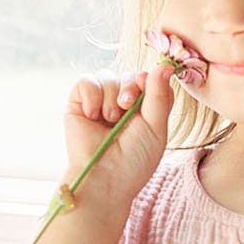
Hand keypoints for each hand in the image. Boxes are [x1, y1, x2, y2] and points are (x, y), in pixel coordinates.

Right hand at [63, 60, 175, 203]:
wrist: (104, 178)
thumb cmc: (134, 160)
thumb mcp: (156, 127)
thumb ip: (160, 95)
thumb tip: (166, 65)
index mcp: (142, 111)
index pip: (148, 80)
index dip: (148, 79)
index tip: (146, 88)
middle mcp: (120, 105)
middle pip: (129, 75)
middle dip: (129, 87)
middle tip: (126, 108)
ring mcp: (98, 104)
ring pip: (107, 76)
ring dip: (110, 95)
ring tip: (109, 119)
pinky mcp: (77, 105)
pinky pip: (86, 81)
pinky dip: (92, 94)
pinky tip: (92, 114)